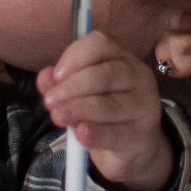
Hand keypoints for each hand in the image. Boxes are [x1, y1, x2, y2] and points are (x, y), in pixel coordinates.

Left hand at [39, 35, 174, 190]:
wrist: (133, 147)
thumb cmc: (105, 113)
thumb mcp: (81, 95)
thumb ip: (61, 84)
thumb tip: (45, 77)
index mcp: (122, 58)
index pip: (100, 44)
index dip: (74, 57)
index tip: (57, 76)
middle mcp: (138, 76)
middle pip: (105, 74)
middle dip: (71, 88)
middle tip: (50, 102)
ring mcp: (145, 105)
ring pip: (110, 104)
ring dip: (79, 110)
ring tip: (58, 117)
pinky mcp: (143, 134)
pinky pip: (116, 133)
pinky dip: (96, 134)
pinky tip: (81, 134)